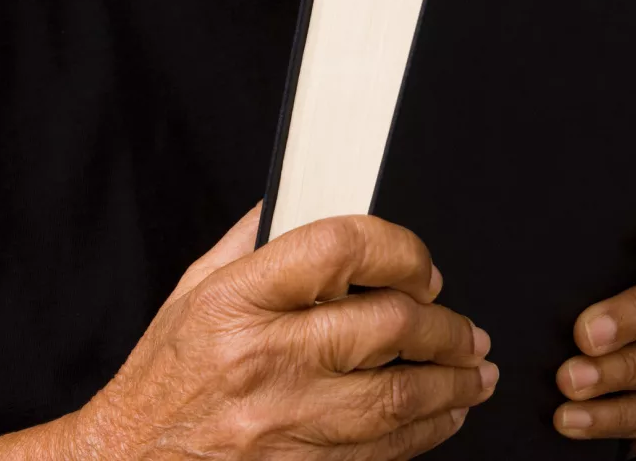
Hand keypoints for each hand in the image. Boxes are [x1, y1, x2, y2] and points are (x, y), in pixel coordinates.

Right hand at [72, 206, 496, 458]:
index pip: (339, 249)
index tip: (421, 268)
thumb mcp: (191, 292)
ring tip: (474, 368)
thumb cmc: (162, 379)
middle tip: (465, 327)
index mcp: (237, 301)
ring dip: (454, 380)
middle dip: (444, 323)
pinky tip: (447, 414)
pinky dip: (430, 430)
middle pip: (386, 325)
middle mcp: (265, 357)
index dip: (398, 250)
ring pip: (400, 394)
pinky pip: (386, 449)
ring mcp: (286, 419)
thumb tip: (292, 199)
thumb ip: (247, 242)